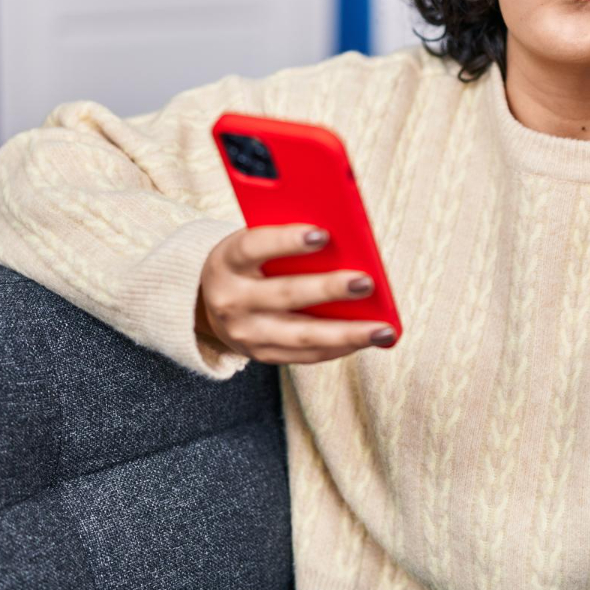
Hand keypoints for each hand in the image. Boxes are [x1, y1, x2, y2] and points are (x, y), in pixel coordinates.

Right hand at [195, 223, 395, 363]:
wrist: (206, 302)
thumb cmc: (247, 261)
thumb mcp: (251, 243)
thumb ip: (285, 239)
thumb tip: (342, 241)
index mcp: (227, 261)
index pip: (254, 247)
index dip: (286, 241)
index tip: (322, 234)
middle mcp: (232, 300)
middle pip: (285, 295)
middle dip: (329, 289)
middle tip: (366, 282)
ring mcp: (246, 334)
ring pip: (302, 336)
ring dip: (347, 333)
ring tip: (383, 329)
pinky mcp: (262, 355)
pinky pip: (306, 355)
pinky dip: (340, 347)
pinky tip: (367, 338)